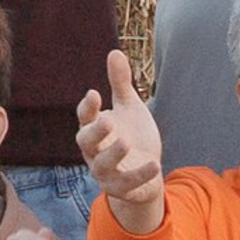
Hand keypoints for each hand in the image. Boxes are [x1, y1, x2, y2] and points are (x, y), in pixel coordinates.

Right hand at [74, 50, 164, 232]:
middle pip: (85, 142)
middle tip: (108, 120)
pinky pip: (127, 184)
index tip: (95, 93)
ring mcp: (105, 172)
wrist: (147, 172)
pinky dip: (140, 175)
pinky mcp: (120, 188)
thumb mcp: (129, 108)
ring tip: (126, 142)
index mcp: (94, 130)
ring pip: (101, 166)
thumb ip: (120, 84)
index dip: (88, 107)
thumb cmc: (133, 136)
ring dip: (112, 154)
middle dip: (95, 132)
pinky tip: (155, 164)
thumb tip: (114, 52)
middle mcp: (94, 151)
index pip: (84, 118)